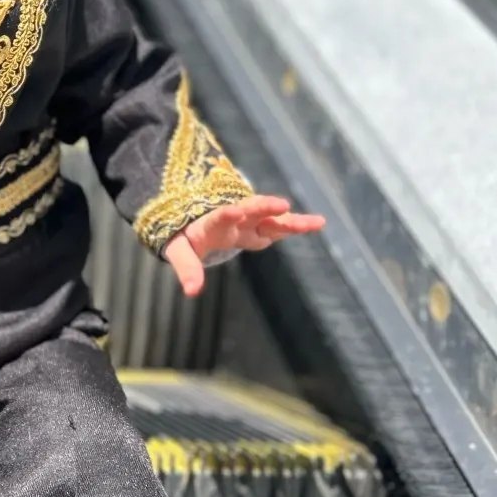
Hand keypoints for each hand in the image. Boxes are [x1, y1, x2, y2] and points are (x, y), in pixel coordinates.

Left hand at [163, 195, 324, 298]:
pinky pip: (281, 224)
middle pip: (249, 211)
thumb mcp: (178, 250)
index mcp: (210, 223)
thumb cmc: (187, 235)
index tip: (232, 212)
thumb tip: (191, 292)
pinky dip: (297, 224)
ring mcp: (250, 218)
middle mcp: (233, 217)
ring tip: (311, 221)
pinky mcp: (261, 223)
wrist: (195, 213)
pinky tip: (318, 223)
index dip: (224, 216)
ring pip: (270, 217)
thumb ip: (186, 268)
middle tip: (280, 205)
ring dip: (288, 218)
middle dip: (263, 208)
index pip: (216, 220)